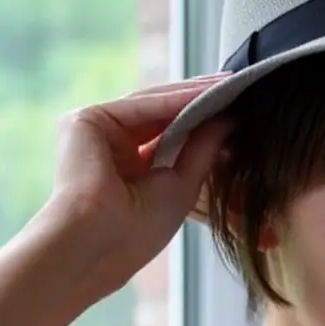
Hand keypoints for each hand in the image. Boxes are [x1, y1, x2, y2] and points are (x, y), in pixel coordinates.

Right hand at [45, 73, 230, 298]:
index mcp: (127, 168)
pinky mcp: (85, 120)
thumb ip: (204, 148)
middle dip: (200, 100)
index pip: (170, 133)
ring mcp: (96, 132)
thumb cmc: (137, 231)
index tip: (239, 107)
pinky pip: (141, 105)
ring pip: (153, 105)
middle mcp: (109, 147)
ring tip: (228, 83)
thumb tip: (230, 118)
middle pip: (161, 114)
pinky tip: (205, 92)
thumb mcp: (183, 184)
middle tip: (237, 84)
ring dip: (192, 93)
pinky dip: (174, 99)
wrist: (98, 242)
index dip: (204, 119)